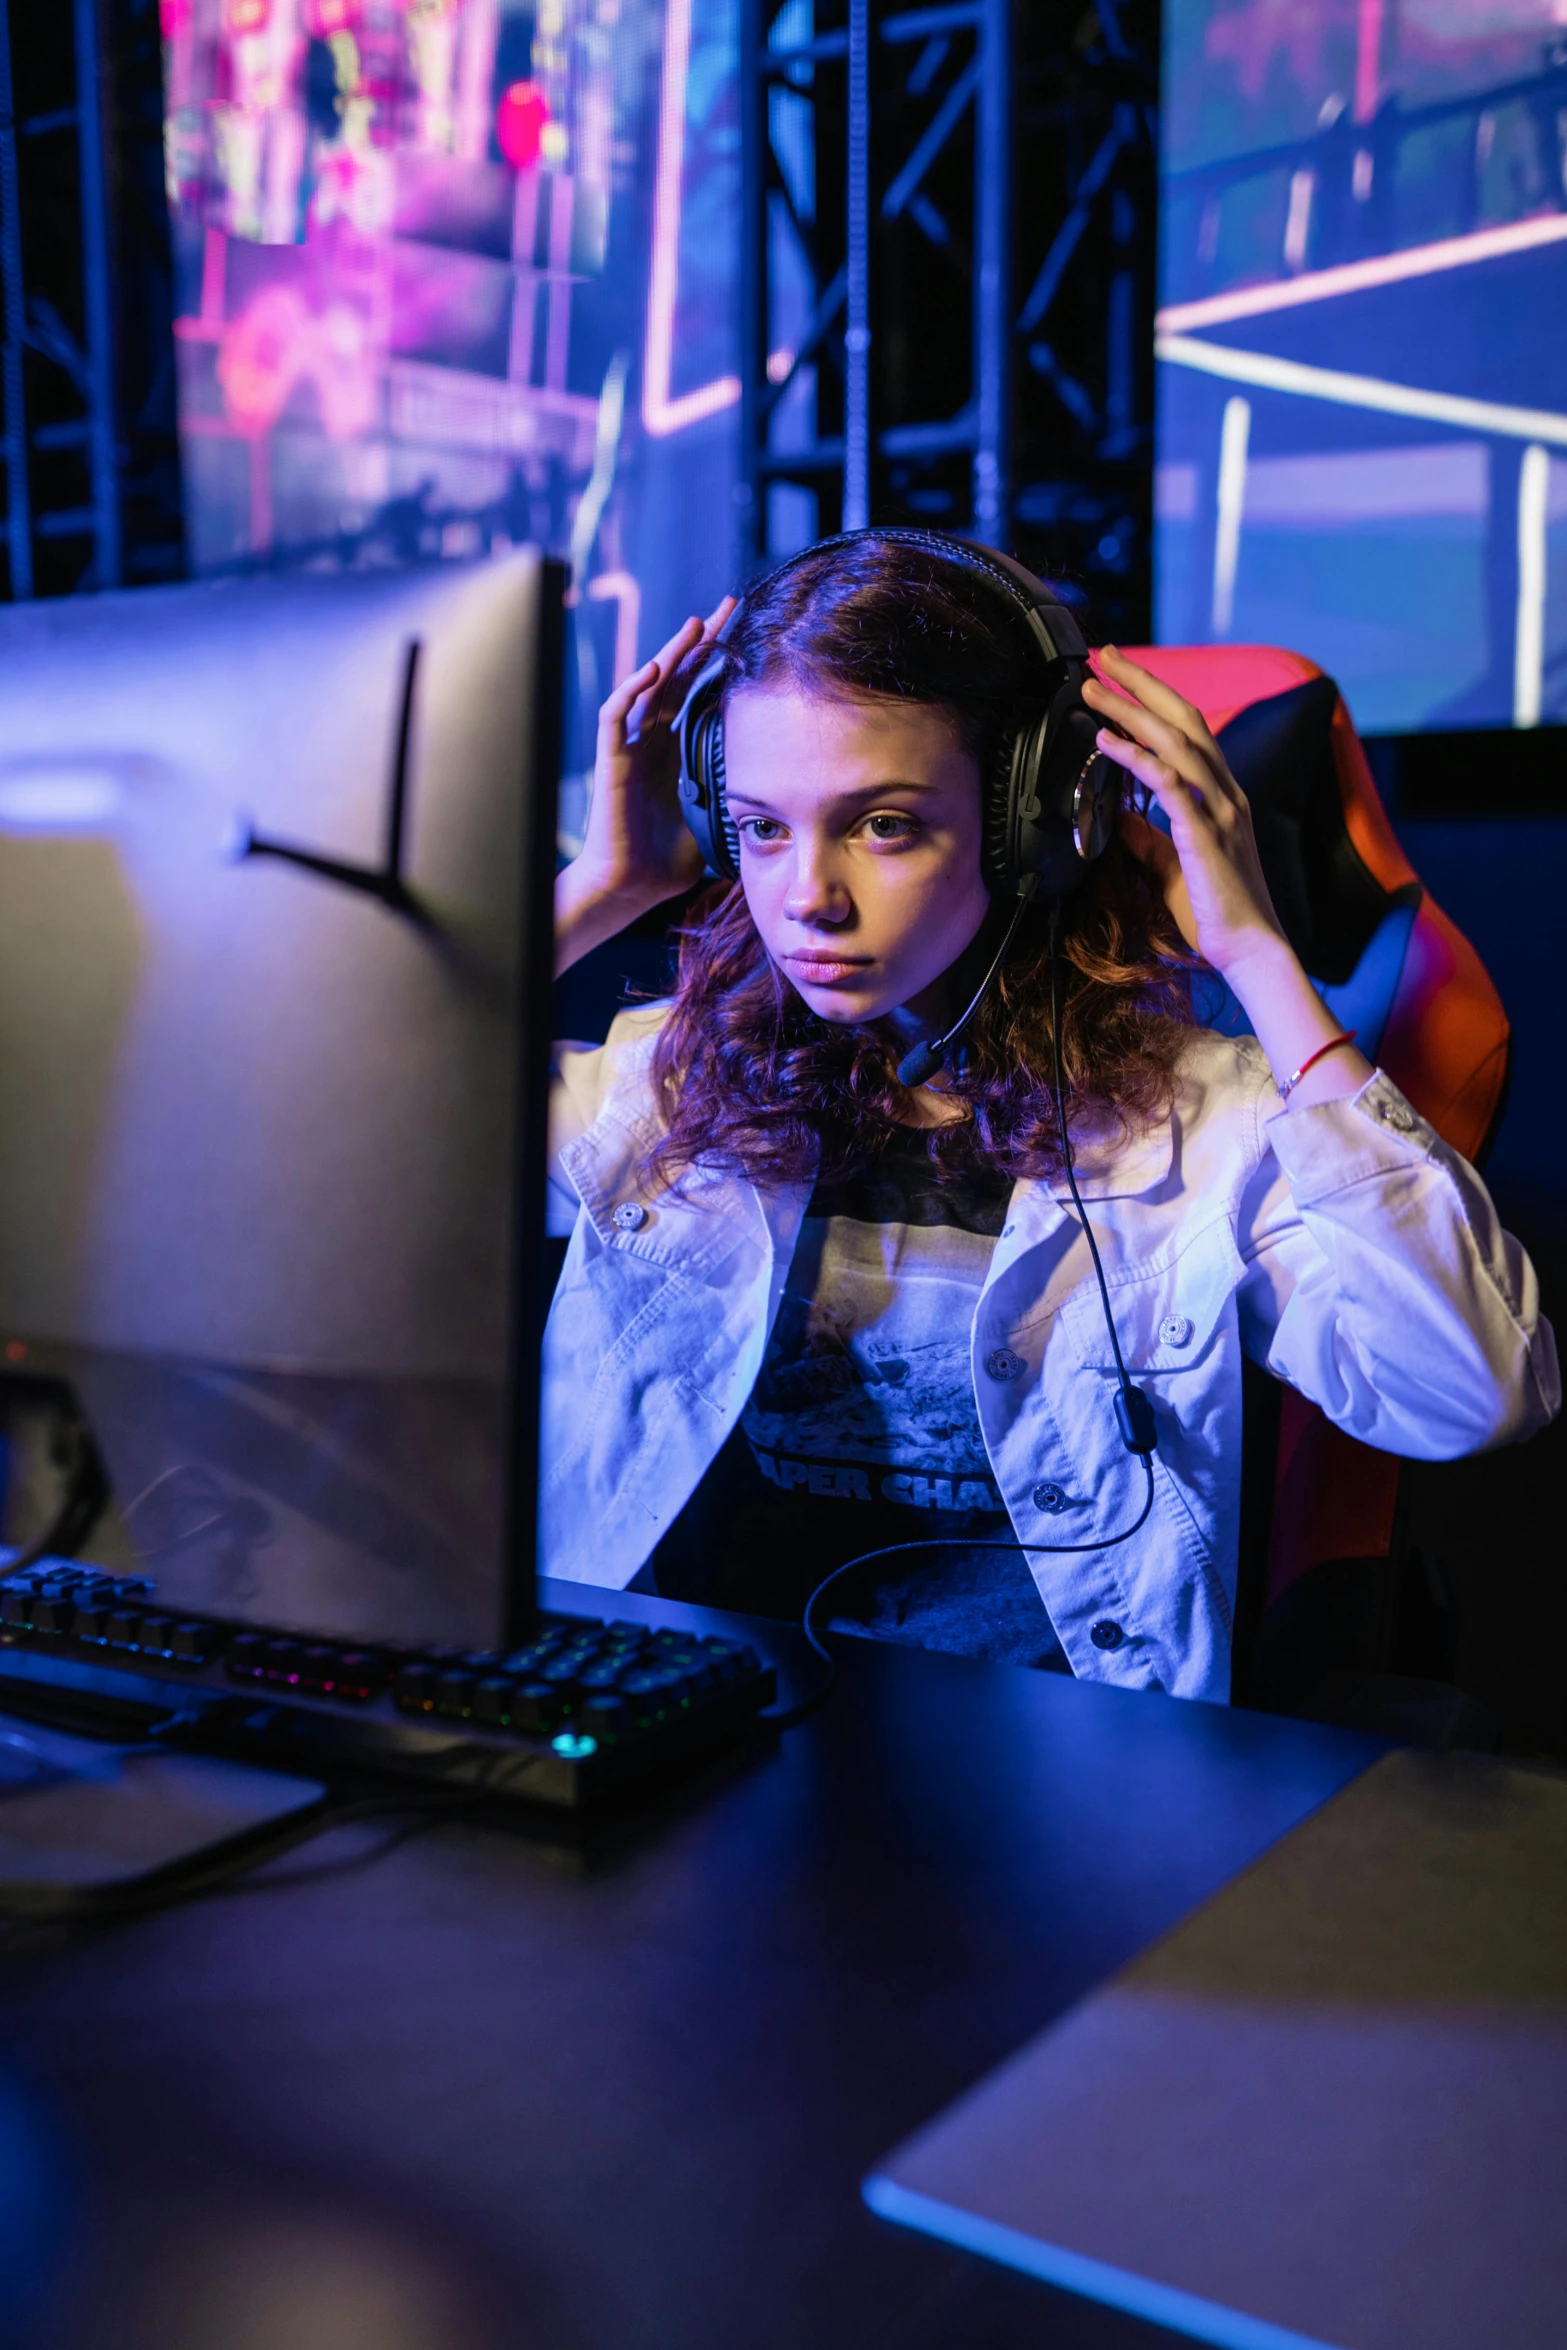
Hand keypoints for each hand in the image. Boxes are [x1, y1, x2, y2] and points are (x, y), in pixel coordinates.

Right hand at [556, 598, 734, 973]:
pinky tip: (653, 671)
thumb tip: (785, 798)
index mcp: (676, 752)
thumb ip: (737, 800)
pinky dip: (631, 691)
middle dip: (700, 642)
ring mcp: (631, 748)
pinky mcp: (611, 761)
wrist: (630, 887)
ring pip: (648, 688)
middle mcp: (653, 742)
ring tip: (694, 626)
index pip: (698, 694)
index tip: (745, 634)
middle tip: (727, 607)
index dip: (717, 664)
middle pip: (676, 679)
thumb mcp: (715, 822)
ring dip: (670, 655)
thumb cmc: (666, 863)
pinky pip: (615, 717)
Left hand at [1083, 646, 1287, 988]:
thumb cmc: (1216, 914)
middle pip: (1183, 718)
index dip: (1156, 698)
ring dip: (1129, 709)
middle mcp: (1225, 793)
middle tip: (1104, 655)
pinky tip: (1107, 741)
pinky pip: (1169, 783)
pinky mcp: (1205, 834)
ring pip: (1174, 741)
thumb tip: (1125, 819)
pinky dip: (1136, 756)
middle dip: (1142, 682)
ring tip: (1092, 689)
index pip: (1190, 730)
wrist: (1249, 950)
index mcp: (1223, 797)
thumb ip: (1151, 840)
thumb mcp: (1173, 869)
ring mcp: (1219, 810)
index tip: (1122, 675)